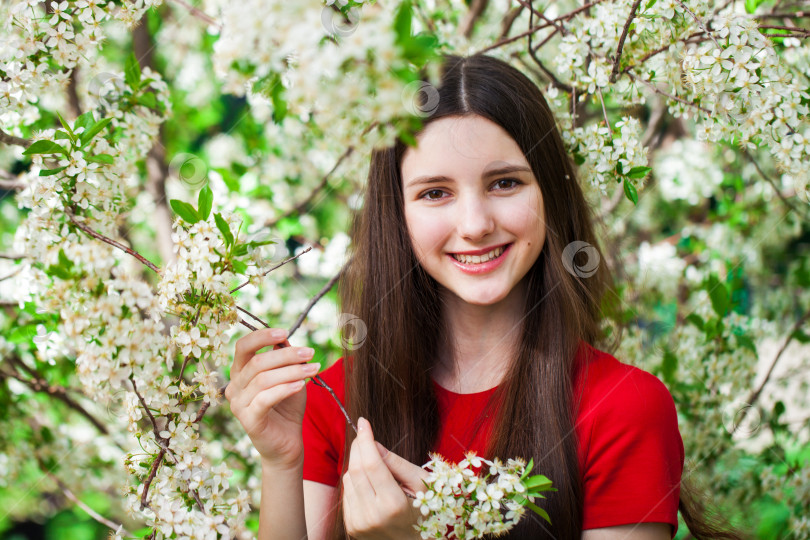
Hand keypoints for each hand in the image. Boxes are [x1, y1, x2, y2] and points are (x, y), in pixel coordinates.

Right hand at [225, 327, 318, 468]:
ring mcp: (238, 405)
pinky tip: (301, 385)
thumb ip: (284, 358)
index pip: (243, 346)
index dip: (262, 336)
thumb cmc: (287, 408)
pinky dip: (285, 388)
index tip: (285, 332)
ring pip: (263, 379)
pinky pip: (265, 399)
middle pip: (256, 362)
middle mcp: (234, 387)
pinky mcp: (248, 420)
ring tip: (313, 369)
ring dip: (292, 371)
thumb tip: (284, 338)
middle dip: (286, 355)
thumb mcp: (289, 377)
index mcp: (240, 372)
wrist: (288, 443)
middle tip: (310, 353)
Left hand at [343, 417, 428, 538]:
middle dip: (358, 446)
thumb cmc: (424, 512)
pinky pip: (346, 494)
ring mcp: (359, 523)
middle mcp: (373, 515)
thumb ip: (396, 463)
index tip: (364, 422)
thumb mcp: (421, 485)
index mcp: (393, 505)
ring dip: (357, 464)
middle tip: (364, 433)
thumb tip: (374, 444)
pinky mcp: (352, 527)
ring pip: (348, 480)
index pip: (372, 464)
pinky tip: (369, 483)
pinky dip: (355, 481)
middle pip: (356, 470)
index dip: (366, 439)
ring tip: (375, 466)